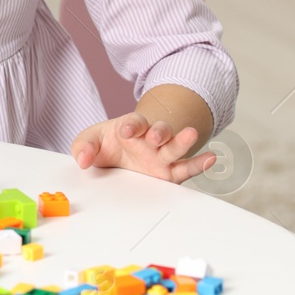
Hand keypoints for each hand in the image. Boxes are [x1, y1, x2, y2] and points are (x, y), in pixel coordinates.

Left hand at [70, 111, 216, 183]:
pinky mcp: (170, 172)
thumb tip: (83, 161)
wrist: (120, 155)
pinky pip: (187, 168)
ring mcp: (162, 155)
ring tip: (191, 135)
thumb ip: (84, 147)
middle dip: (159, 131)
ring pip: (175, 147)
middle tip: (155, 135)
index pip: (134, 122)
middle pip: (160, 131)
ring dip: (182, 141)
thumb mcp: (90, 141)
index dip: (131, 124)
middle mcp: (150, 139)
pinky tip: (212, 158)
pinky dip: (199, 163)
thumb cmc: (107, 144)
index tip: (126, 130)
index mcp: (131, 128)